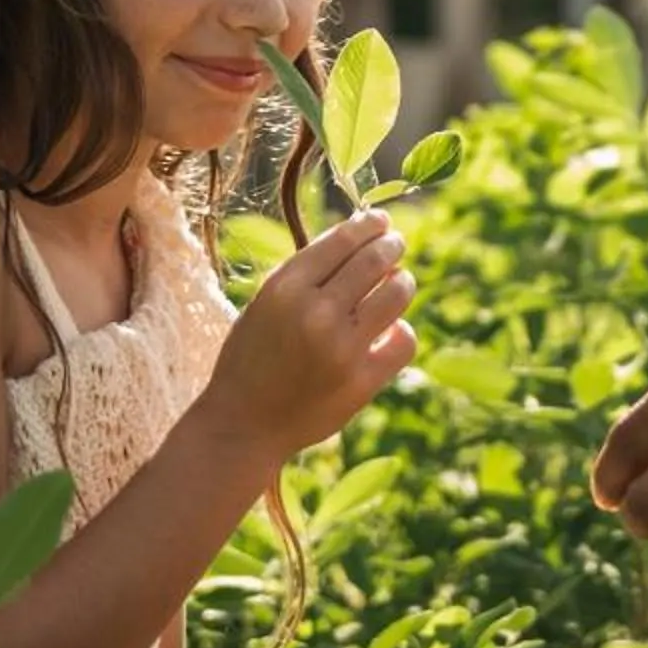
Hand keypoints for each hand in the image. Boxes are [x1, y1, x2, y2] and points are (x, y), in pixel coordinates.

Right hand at [206, 209, 414, 457]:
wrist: (243, 425)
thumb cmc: (252, 357)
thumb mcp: (265, 303)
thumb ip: (307, 274)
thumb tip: (361, 238)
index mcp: (285, 288)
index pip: (343, 239)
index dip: (369, 224)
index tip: (380, 222)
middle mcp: (315, 313)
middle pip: (375, 259)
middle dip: (391, 246)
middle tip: (395, 244)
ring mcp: (342, 349)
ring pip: (397, 292)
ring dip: (402, 281)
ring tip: (397, 282)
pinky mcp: (362, 381)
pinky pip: (404, 339)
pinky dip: (401, 330)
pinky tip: (389, 330)